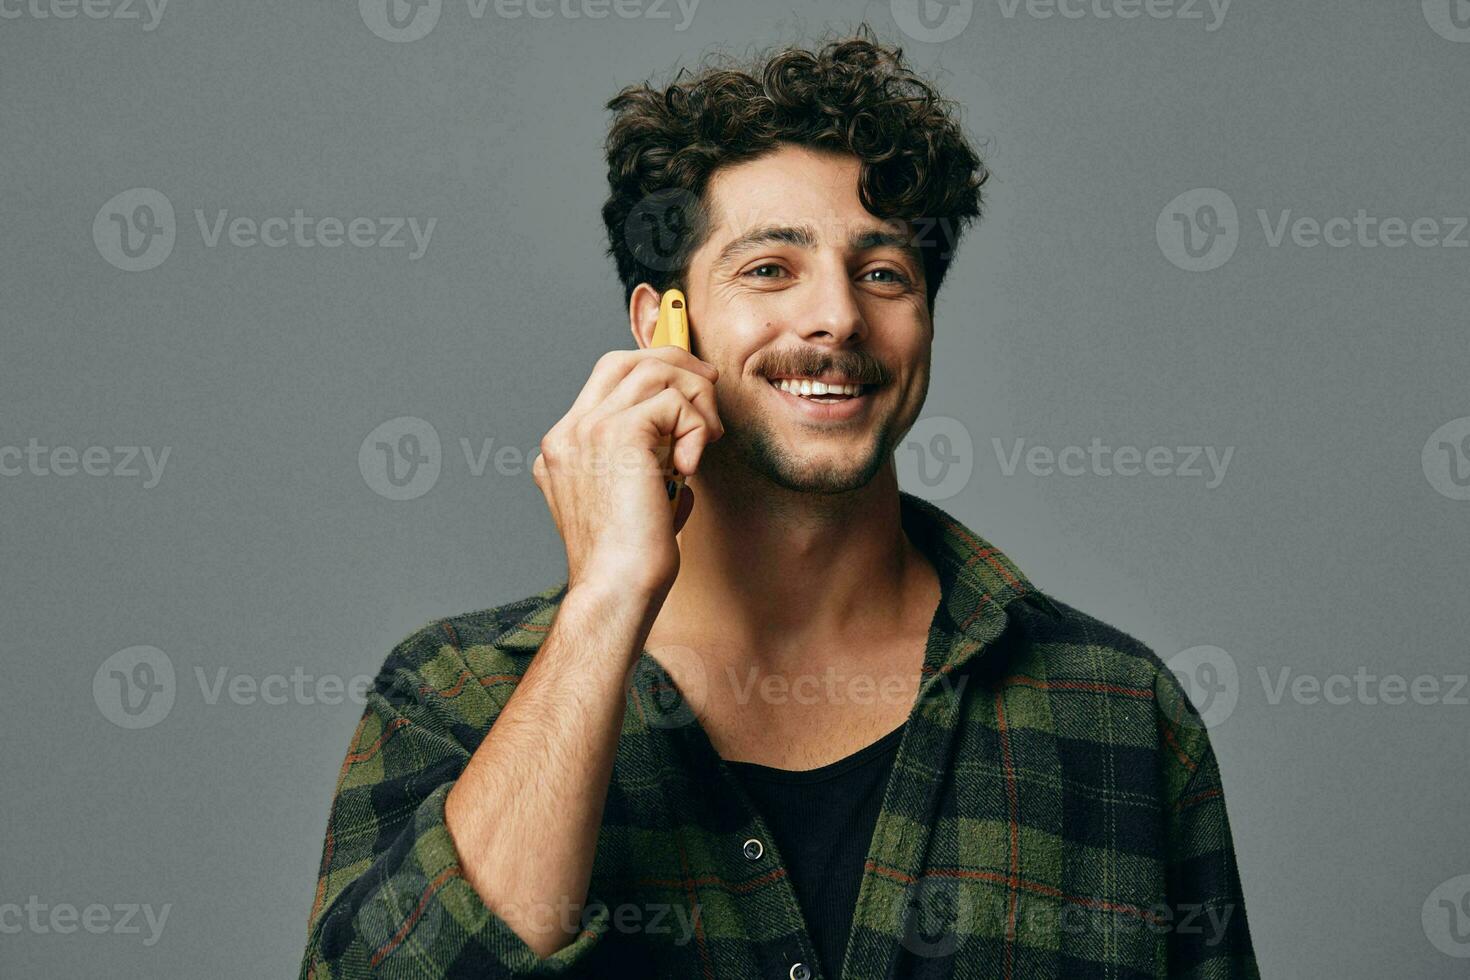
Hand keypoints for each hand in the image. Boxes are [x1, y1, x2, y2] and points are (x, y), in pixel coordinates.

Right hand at [532, 346, 722, 597]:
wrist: (616, 590)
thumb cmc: (629, 562)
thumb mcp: (630, 501)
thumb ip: (642, 465)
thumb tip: (682, 444)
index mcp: (564, 448)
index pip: (607, 380)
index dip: (654, 373)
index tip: (691, 393)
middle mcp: (568, 433)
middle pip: (625, 360)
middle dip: (676, 364)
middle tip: (710, 388)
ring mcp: (588, 430)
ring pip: (653, 372)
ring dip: (695, 400)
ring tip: (706, 440)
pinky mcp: (619, 434)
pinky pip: (673, 401)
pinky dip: (696, 426)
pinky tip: (691, 465)